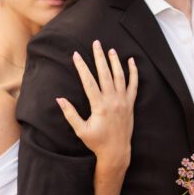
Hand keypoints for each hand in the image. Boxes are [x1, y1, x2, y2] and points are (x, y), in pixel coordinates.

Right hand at [57, 41, 136, 166]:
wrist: (116, 152)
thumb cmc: (97, 142)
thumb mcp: (81, 130)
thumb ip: (70, 114)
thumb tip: (59, 99)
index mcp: (100, 106)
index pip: (89, 82)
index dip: (82, 67)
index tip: (76, 55)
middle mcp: (113, 101)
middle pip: (105, 74)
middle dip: (99, 57)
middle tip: (96, 43)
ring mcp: (123, 102)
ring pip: (120, 77)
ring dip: (115, 61)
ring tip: (110, 49)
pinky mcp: (130, 104)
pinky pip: (134, 85)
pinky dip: (133, 72)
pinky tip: (131, 61)